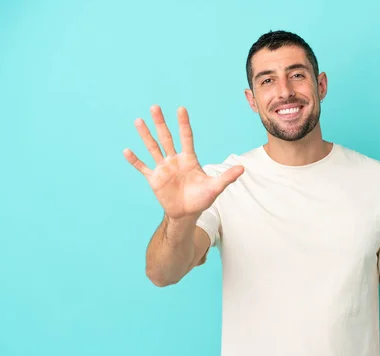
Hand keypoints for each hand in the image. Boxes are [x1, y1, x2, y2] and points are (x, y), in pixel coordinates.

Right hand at [123, 105, 243, 219]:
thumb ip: (226, 177)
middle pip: (167, 138)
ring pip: (153, 148)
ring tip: (139, 121)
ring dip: (146, 136)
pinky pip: (143, 168)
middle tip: (155, 107)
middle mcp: (175, 160)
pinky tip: (127, 151)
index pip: (186, 137)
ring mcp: (163, 168)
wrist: (187, 213)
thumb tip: (242, 169)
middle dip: (161, 123)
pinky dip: (135, 161)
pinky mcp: (155, 179)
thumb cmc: (202, 199)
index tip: (181, 109)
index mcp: (189, 159)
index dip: (184, 124)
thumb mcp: (215, 187)